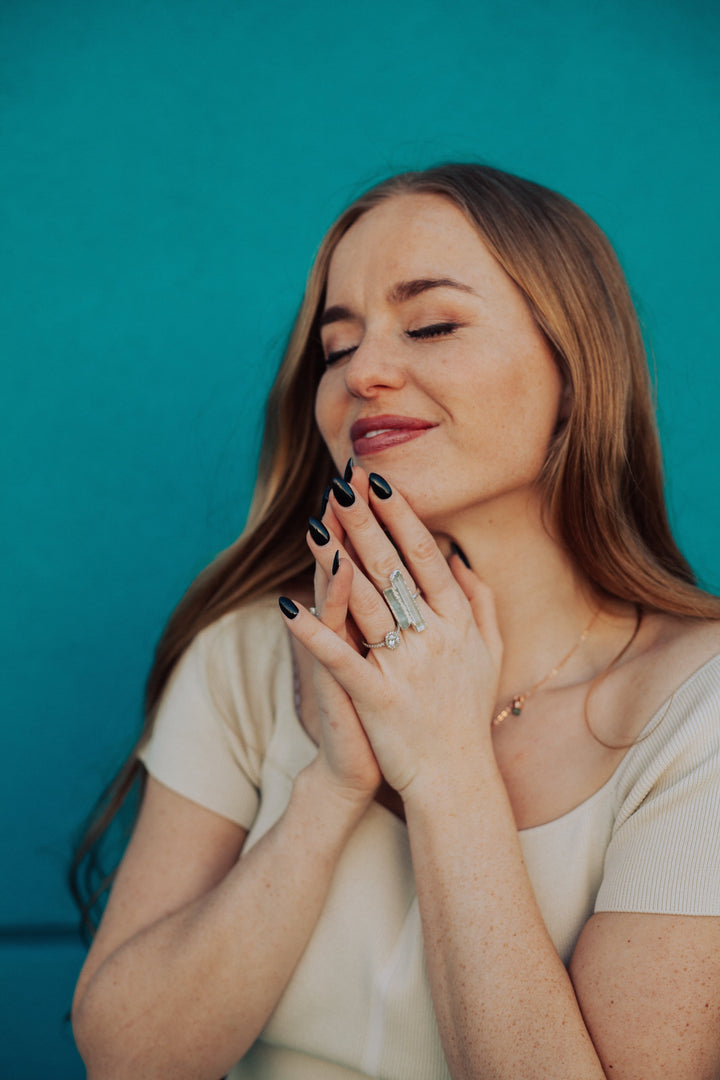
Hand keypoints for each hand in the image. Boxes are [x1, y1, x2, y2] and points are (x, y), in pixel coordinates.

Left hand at [286, 467, 502, 797]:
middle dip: (365, 521)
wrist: (457, 778)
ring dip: (335, 561)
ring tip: (313, 526)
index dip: (401, 516)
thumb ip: (479, 601)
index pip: (425, 556)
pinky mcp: (380, 699)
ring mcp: (407, 667)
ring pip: (365, 602)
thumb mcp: (489, 653)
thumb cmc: (467, 712)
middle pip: (393, 568)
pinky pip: (342, 660)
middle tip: (341, 483)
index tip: (379, 481)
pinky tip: (286, 608)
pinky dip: (313, 634)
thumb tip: (457, 557)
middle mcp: (435, 637)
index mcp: (458, 622)